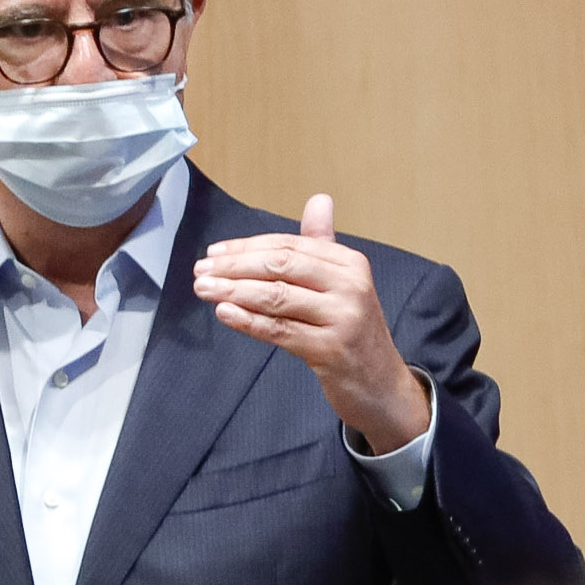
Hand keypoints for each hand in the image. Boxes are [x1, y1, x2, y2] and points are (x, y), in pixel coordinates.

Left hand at [192, 193, 430, 451]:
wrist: (382, 384)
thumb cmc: (354, 332)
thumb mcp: (344, 285)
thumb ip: (324, 245)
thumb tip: (319, 200)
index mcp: (350, 264)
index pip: (289, 246)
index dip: (247, 247)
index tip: (215, 253)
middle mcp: (350, 286)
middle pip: (281, 266)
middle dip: (235, 266)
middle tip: (202, 270)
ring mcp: (342, 318)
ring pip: (276, 297)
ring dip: (233, 291)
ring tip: (204, 289)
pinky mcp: (331, 350)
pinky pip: (280, 330)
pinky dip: (248, 321)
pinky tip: (224, 313)